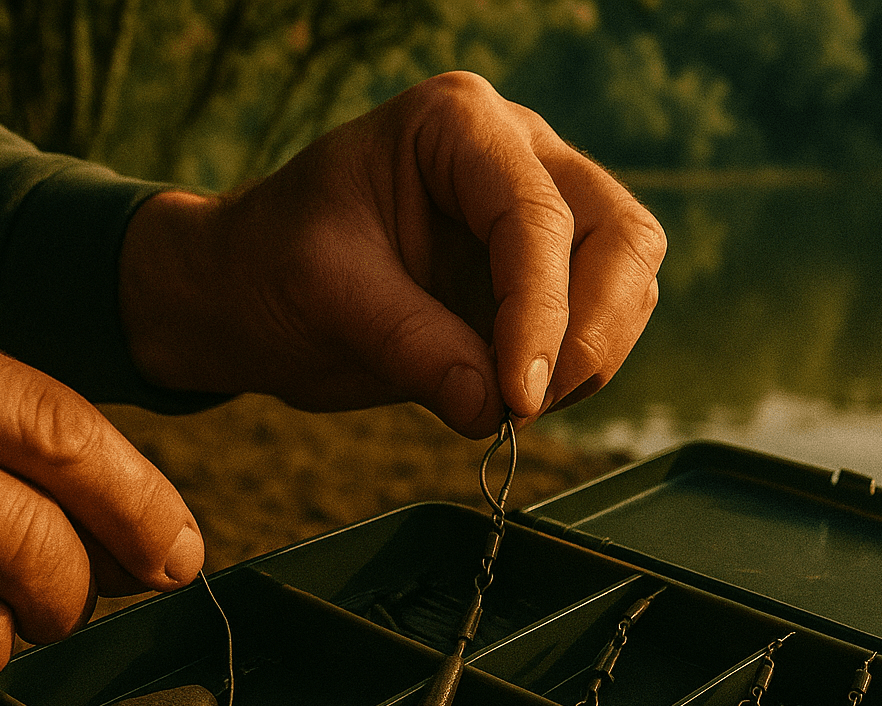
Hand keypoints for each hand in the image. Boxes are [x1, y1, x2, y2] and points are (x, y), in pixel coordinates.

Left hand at [120, 71, 665, 438]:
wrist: (252, 293)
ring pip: (629, 279)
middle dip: (590, 331)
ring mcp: (541, 210)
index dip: (540, 313)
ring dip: (590, 357)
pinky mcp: (547, 273)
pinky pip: (604, 322)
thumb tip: (490, 405)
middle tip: (529, 404)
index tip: (518, 397)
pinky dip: (575, 372)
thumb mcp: (326, 296)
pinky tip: (508, 395)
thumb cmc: (272, 267)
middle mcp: (517, 153)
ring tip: (509, 404)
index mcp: (455, 124)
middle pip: (620, 235)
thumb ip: (412, 345)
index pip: (535, 215)